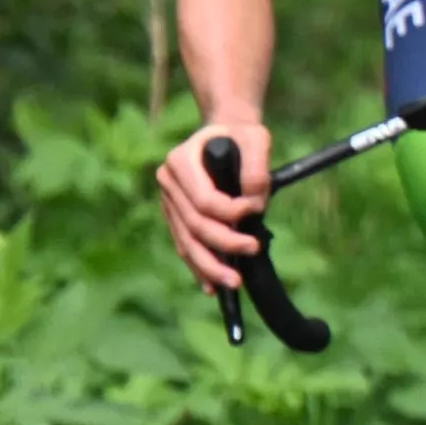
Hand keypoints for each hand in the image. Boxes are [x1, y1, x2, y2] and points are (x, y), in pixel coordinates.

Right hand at [155, 121, 269, 291]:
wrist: (226, 136)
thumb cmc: (241, 136)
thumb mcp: (256, 138)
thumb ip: (257, 166)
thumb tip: (253, 202)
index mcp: (181, 161)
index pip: (203, 199)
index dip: (230, 211)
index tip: (256, 208)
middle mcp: (168, 183)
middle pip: (194, 225)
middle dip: (224, 243)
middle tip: (253, 249)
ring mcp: (169, 203)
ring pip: (187, 242)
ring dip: (210, 266)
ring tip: (233, 283)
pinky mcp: (175, 218)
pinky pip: (186, 246)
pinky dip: (200, 267)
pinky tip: (212, 288)